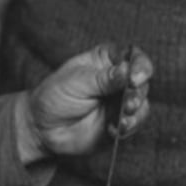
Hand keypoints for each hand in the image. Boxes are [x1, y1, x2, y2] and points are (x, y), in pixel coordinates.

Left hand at [25, 42, 151, 158]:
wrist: (43, 128)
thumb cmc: (54, 96)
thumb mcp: (76, 82)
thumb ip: (103, 78)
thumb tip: (127, 70)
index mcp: (106, 60)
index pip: (132, 56)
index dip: (140, 66)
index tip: (134, 79)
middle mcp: (118, 79)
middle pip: (142, 81)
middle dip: (138, 93)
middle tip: (128, 104)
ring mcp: (120, 101)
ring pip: (142, 103)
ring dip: (137, 112)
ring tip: (123, 120)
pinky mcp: (120, 122)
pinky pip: (134, 123)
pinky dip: (129, 126)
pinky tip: (115, 129)